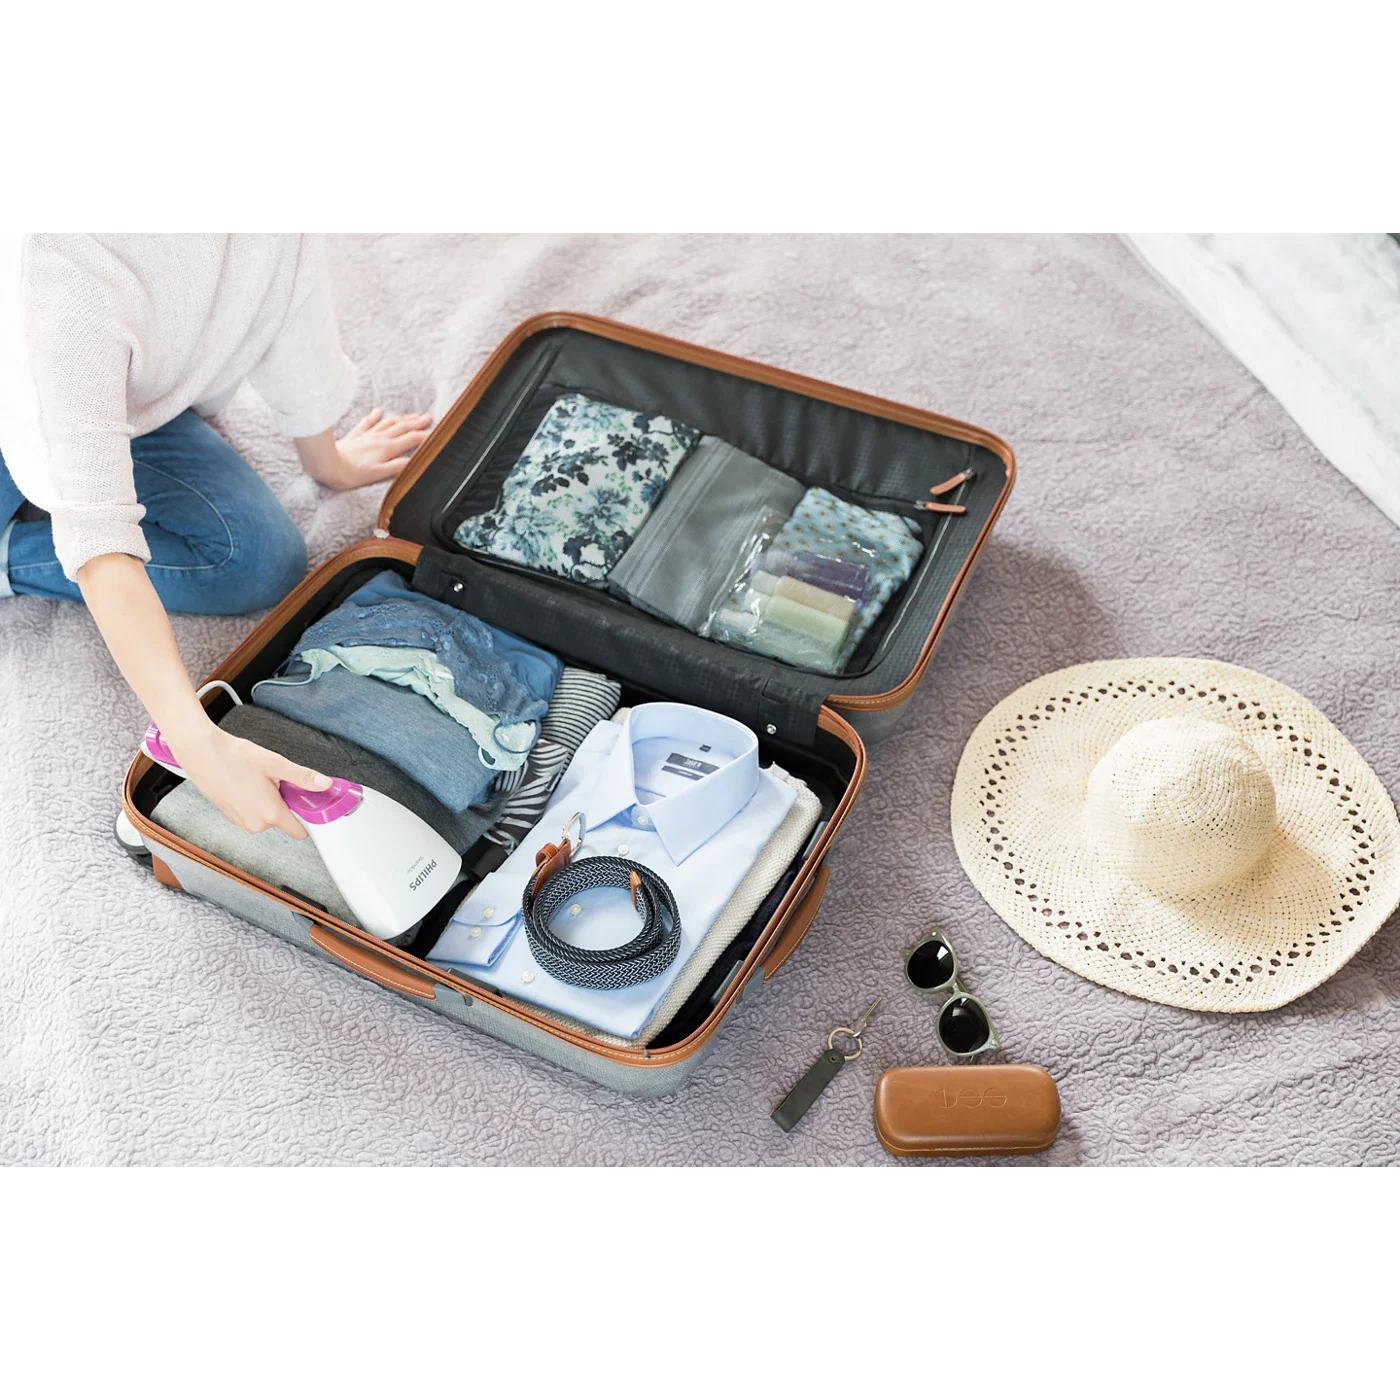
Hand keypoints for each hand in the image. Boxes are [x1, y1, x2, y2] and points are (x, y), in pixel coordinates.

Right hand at [171, 721, 331, 839]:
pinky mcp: (231, 816)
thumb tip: (325, 784)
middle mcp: (256, 824)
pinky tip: (247, 784)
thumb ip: (302, 777)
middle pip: (284, 821)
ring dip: (269, 802)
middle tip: (276, 781)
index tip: (310, 803)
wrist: (201, 753)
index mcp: (270, 814)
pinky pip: (253, 813)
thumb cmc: (235, 756)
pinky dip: (255, 802)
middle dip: (286, 803)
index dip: (309, 818)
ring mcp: (242, 822)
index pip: (300, 832)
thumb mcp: (275, 764)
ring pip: (268, 816)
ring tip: (258, 780)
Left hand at [330, 407, 432, 489]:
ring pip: (389, 423)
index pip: (411, 439)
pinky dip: (375, 416)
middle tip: (429, 416)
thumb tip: (414, 460)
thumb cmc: (353, 473)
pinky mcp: (356, 435)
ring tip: (413, 414)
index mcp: (387, 448)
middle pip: (402, 428)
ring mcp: (368, 435)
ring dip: (402, 418)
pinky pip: (368, 422)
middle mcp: (379, 438)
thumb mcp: (379, 473)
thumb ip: (398, 466)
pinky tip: (379, 410)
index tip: (436, 432)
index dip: (425, 436)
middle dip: (417, 422)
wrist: (328, 465)